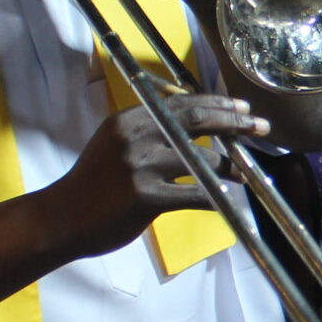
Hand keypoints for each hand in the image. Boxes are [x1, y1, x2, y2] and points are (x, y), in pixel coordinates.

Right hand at [47, 94, 269, 259]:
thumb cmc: (92, 184)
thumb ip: (148, 131)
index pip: (184, 103)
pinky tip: (226, 200)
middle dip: (235, 122)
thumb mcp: (114, 143)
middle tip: (260, 126)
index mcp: (130, 119)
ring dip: (229, 167)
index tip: (243, 107)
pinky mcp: (145, 197)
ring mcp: (140, 166)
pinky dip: (214, 197)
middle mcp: (136, 136)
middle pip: (198, 121)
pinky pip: (193, 195)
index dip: (219, 104)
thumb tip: (195, 124)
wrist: (61, 218)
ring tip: (244, 173)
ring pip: (201, 160)